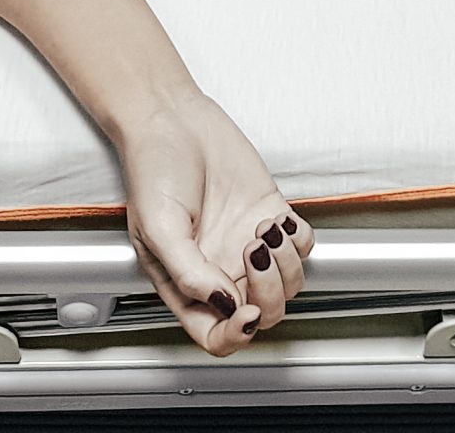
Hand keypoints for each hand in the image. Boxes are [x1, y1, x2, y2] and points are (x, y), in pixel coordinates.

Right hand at [110, 90, 312, 355]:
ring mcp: (247, 245)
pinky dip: (298, 238)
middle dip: (268, 293)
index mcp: (187, 283)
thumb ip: (189, 274)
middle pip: (261, 312)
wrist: (172, 119)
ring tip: (262, 231)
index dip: (236, 335)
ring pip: (288, 282)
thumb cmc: (152, 168)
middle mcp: (220, 269)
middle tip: (253, 255)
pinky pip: (302, 245)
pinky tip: (275, 219)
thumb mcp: (158, 228)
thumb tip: (224, 306)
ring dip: (285, 263)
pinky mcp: (270, 216)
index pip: (216, 334)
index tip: (246, 313)